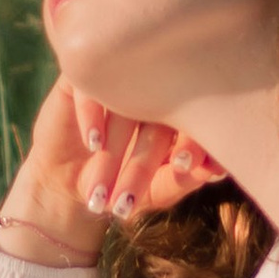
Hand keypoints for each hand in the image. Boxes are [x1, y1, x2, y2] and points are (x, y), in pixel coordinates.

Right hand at [0, 80, 224, 264]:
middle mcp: (152, 90)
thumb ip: (182, 180)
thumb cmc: (122, 184)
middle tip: (128, 199)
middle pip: (156, 115)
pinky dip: (92, 115)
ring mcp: (117, 81)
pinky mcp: (82, 78)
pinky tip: (93, 144)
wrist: (67, 183)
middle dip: (142, 163)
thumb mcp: (154, 191)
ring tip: (101, 188)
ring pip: (121, 105)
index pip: (194, 119)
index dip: (194, 141)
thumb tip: (211, 170)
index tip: (185, 167)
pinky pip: (90, 86)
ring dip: (113, 148)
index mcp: (178, 112)